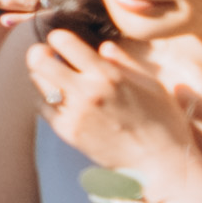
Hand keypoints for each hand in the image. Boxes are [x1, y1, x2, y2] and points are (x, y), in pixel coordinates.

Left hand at [28, 25, 201, 187]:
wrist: (161, 164)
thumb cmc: (164, 122)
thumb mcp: (151, 84)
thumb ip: (124, 62)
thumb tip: (103, 46)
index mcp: (107, 74)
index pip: (62, 41)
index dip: (59, 38)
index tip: (64, 43)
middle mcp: (86, 92)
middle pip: (39, 60)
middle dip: (40, 53)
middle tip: (50, 57)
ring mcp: (74, 113)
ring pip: (37, 83)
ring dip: (44, 77)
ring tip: (58, 80)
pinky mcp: (69, 133)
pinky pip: (43, 108)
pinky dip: (47, 101)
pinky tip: (62, 102)